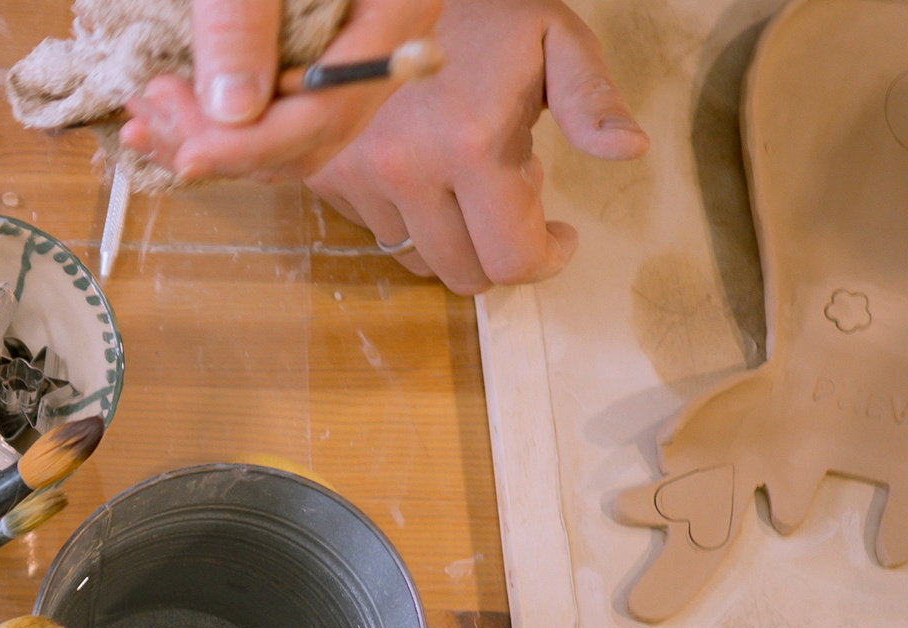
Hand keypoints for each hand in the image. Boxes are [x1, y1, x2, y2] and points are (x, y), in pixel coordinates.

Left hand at [121, 0, 441, 182]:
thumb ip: (242, 18)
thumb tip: (233, 112)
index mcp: (395, 10)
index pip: (328, 110)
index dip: (255, 146)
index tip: (191, 153)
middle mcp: (379, 44)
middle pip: (307, 137)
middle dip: (225, 147)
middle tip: (153, 115)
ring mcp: (344, 52)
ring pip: (283, 137)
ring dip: (208, 140)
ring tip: (146, 115)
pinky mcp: (306, 52)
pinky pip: (267, 113)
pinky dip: (210, 123)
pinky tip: (158, 114)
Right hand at [306, 0, 646, 292]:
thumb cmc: (488, 11)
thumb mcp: (556, 41)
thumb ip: (592, 101)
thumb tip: (629, 149)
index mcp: (471, 144)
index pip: (509, 259)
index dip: (545, 260)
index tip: (559, 238)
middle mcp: (406, 172)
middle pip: (463, 273)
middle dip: (501, 253)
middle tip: (518, 206)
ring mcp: (360, 177)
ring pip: (418, 260)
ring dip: (454, 238)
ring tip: (469, 184)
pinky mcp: (328, 176)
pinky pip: (377, 232)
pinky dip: (410, 219)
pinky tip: (429, 173)